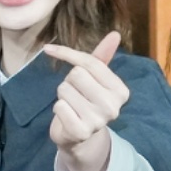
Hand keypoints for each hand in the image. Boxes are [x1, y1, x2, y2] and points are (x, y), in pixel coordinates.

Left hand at [41, 31, 128, 170]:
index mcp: (121, 91)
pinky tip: (67, 117)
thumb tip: (115, 34)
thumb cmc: (85, 101)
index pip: (89, 62)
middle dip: (68, 82)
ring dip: (62, 96)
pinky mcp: (81, 132)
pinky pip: (59, 106)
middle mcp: (113, 106)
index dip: (67, 54)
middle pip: (76, 75)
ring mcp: (98, 121)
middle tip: (75, 95)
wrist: (79, 137)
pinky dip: (58, 109)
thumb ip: (102, 57)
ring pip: (64, 89)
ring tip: (71, 106)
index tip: (49, 49)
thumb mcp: (94, 79)